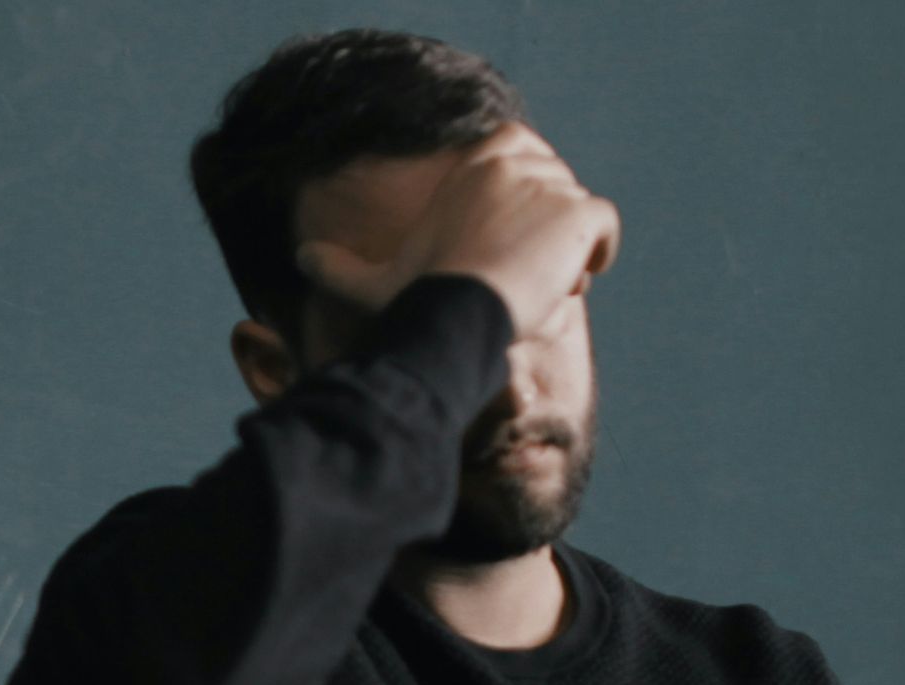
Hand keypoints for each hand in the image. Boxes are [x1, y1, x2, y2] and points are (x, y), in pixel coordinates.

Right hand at [295, 122, 620, 341]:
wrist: (456, 311)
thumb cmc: (416, 299)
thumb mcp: (373, 281)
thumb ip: (338, 267)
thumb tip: (300, 258)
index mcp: (474, 164)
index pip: (521, 153)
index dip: (523, 195)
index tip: (509, 239)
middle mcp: (513, 161)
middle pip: (554, 186)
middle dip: (547, 227)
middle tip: (524, 274)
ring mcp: (549, 183)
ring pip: (577, 213)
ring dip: (568, 249)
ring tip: (542, 287)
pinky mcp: (579, 212)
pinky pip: (605, 227)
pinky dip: (598, 252)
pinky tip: (574, 281)